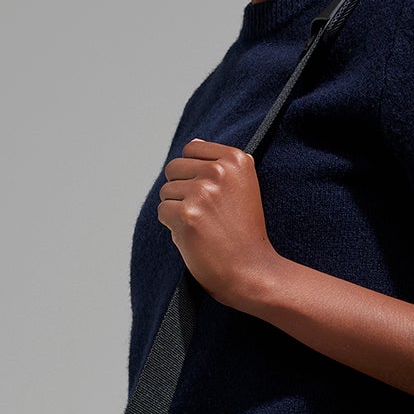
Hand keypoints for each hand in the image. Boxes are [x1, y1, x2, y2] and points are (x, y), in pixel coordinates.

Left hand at [157, 138, 284, 310]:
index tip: (213, 196)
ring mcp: (202, 192)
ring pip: (165, 191)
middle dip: (182, 191)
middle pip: (173, 168)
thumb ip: (219, 163)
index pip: (192, 149)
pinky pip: (162, 212)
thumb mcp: (243, 187)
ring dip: (177, 210)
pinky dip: (173, 227)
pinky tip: (195, 236)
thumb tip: (193, 142)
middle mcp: (220, 171)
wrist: (251, 271)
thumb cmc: (244, 234)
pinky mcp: (186, 214)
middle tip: (206, 214)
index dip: (194, 174)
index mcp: (236, 159)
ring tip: (203, 226)